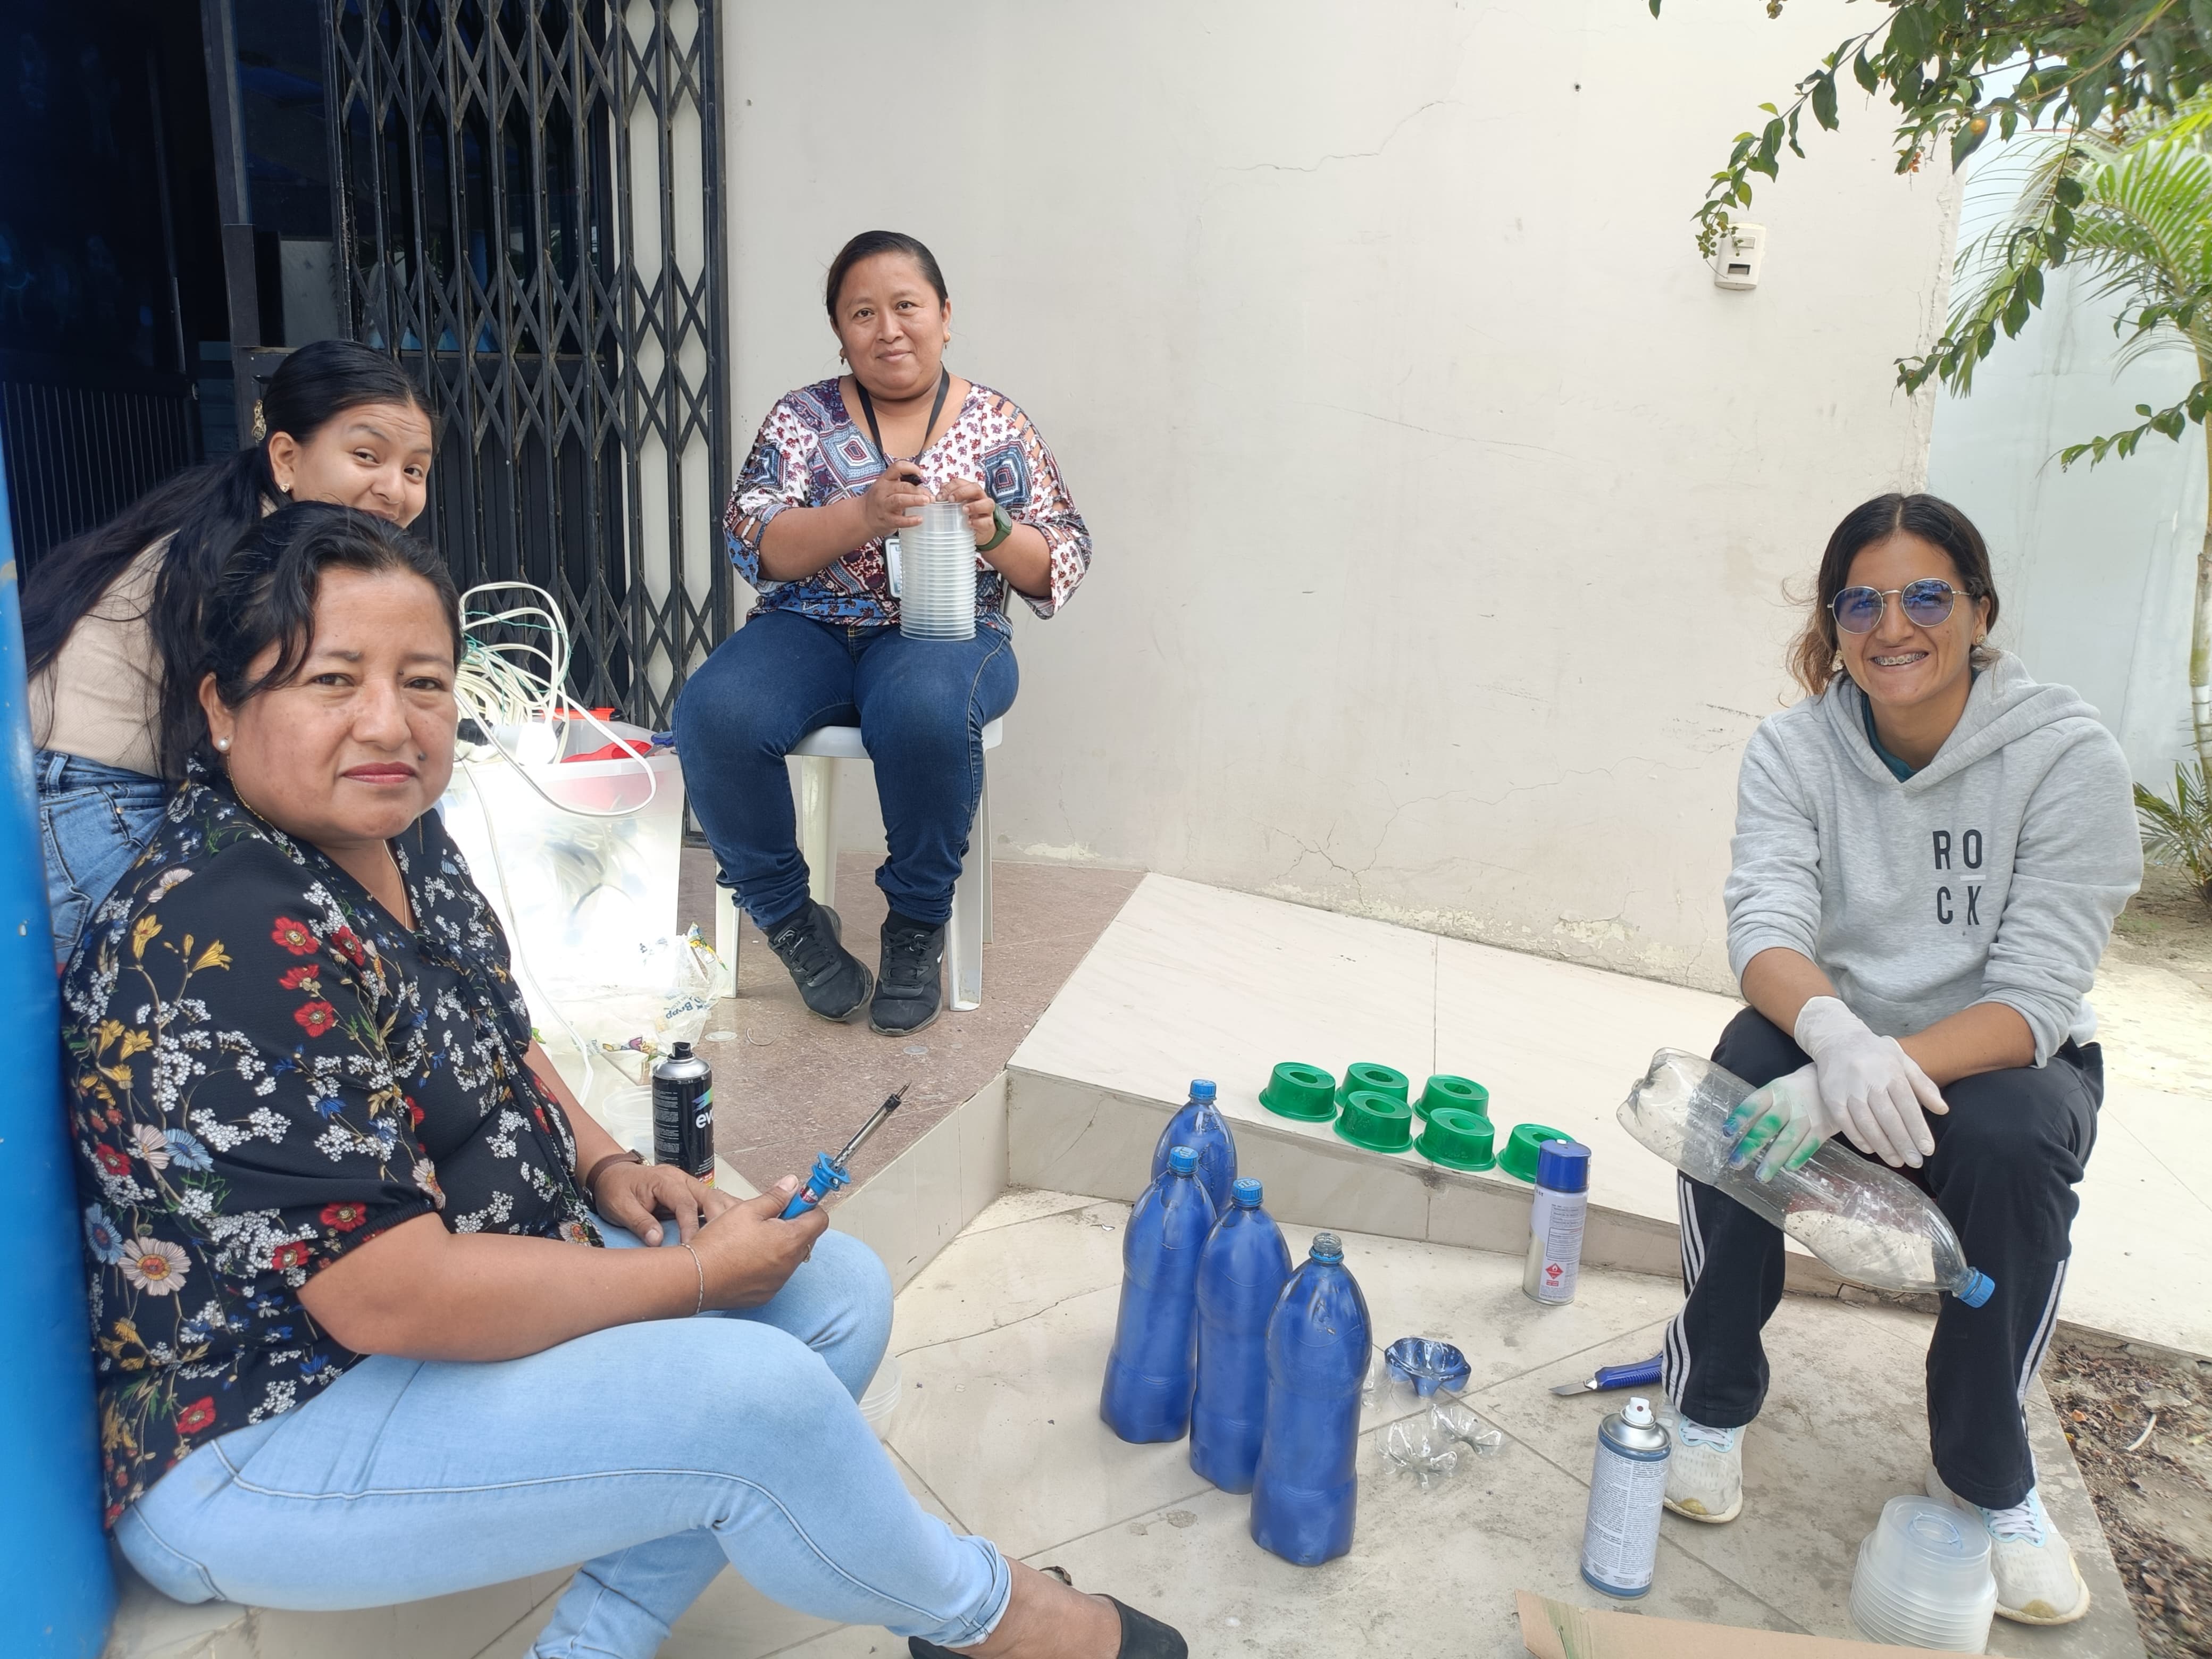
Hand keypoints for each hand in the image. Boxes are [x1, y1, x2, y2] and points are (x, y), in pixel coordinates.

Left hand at [592, 1159, 741, 1245]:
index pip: (686, 1203)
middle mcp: (681, 1179)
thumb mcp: (619, 1206)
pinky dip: (720, 1214)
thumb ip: (639, 1222)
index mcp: (665, 1180)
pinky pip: (709, 1202)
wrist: (611, 1175)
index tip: (691, 1246)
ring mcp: (688, 1185)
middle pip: (708, 1197)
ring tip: (733, 1238)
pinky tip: (729, 1228)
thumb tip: (657, 1241)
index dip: (691, 1226)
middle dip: (717, 1220)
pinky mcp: (689, 1193)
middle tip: (721, 1245)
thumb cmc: (615, 1190)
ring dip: (724, 1216)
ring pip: (714, 1198)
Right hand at [688, 1176, 827, 1308]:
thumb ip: (775, 1197)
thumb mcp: (747, 1210)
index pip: (819, 1220)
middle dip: (792, 1225)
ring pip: (789, 1257)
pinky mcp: (765, 1294)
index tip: (796, 1201)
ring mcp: (778, 1282)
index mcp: (790, 1240)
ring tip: (752, 1239)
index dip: (808, 1206)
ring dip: (779, 1245)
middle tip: (768, 1218)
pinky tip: (746, 1258)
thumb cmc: (718, 1244)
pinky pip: (775, 1275)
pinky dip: (767, 1265)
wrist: (695, 1278)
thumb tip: (793, 1185)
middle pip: (805, 1239)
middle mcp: (789, 1265)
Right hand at [858, 464, 931, 539]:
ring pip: (899, 500)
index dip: (910, 468)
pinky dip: (911, 520)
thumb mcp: (887, 486)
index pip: (897, 468)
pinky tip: (919, 519)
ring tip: (927, 501)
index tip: (921, 474)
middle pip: (902, 486)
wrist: (864, 516)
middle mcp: (883, 491)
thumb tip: (924, 484)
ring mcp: (884, 506)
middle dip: (918, 490)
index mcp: (885, 479)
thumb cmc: (880, 500)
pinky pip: (899, 520)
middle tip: (930, 495)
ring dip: (915, 500)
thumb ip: (902, 483)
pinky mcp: (887, 520)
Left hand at [937, 476, 998, 548]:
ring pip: (988, 503)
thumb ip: (948, 497)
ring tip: (964, 510)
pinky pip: (987, 522)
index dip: (950, 487)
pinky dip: (978, 522)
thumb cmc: (964, 516)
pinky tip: (969, 523)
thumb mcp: (954, 506)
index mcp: (970, 492)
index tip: (940, 497)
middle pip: (976, 488)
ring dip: (975, 506)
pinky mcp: (988, 524)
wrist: (976, 533)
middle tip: (951, 500)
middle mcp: (980, 498)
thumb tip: (939, 490)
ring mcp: (987, 511)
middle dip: (962, 492)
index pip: (961, 483)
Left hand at [1723, 1063, 1838, 1180]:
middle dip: (1751, 1145)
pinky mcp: (1823, 1128)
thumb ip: (1765, 1107)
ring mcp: (1806, 1116)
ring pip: (1787, 1139)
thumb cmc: (1800, 1088)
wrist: (1837, 1082)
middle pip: (1767, 1126)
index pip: (1753, 1104)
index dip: (1740, 1118)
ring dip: (1773, 1159)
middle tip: (1736, 1163)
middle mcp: (1789, 1104)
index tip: (1727, 1132)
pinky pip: (1809, 1144)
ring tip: (1761, 1176)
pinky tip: (1788, 1168)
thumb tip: (1741, 1131)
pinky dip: (1799, 1156)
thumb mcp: (1781, 1089)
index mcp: (1775, 1091)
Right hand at [1792, 996, 1948, 1167]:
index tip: (1927, 1149)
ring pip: (1867, 1123)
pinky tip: (1871, 1149)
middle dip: (1903, 1143)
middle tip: (1914, 1162)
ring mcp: (1849, 1089)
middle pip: (1889, 1118)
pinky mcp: (1831, 1096)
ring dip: (1883, 1146)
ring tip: (1896, 1161)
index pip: (1908, 1106)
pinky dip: (1858, 1138)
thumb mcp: (1903, 1061)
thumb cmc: (1875, 1053)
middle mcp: (1870, 1080)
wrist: (1837, 1039)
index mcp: (1891, 1071)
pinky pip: (1845, 1122)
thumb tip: (1943, 1110)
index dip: (1918, 1130)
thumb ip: (1923, 1086)